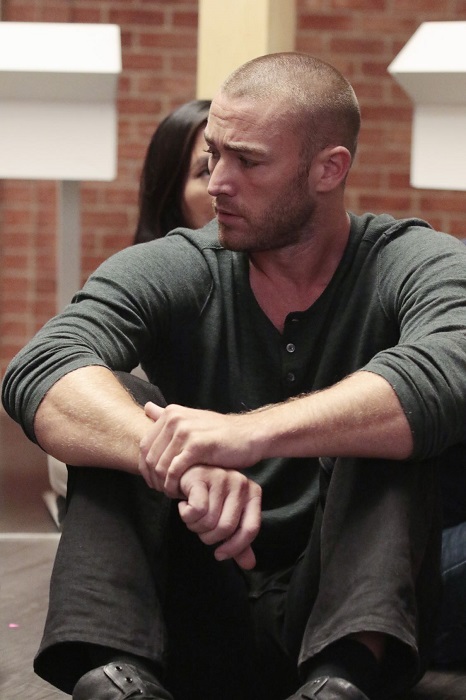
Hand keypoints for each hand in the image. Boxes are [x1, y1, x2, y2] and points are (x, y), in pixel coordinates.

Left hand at [139, 402, 263, 496]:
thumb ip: (168, 415)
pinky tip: (180, 493)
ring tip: (172, 493)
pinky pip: (173, 471)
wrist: (250, 435)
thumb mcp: (192, 419)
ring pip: (159, 466)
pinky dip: (173, 485)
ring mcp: (185, 431)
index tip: (155, 481)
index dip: (145, 467)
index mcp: (171, 413)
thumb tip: (146, 407)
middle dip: (153, 478)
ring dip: (162, 484)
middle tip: (162, 491)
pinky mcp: (196, 446)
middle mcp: (175, 419)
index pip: (144, 445)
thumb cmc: (221, 433)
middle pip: (149, 456)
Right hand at [178, 465, 261, 569]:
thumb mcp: (227, 518)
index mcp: (253, 493)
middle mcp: (241, 483)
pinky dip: (186, 515)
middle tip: (200, 528)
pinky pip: (196, 510)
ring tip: (192, 516)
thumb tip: (249, 565)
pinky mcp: (203, 477)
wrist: (186, 474)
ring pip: (208, 521)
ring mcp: (222, 477)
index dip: (235, 547)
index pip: (251, 529)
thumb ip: (238, 540)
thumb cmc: (209, 499)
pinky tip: (184, 505)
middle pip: (226, 528)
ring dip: (195, 526)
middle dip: (208, 537)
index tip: (219, 555)